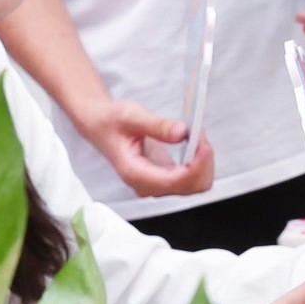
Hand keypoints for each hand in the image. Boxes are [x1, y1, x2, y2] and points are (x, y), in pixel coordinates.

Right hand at [70, 99, 201, 194]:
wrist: (100, 125)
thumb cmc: (111, 121)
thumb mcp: (131, 116)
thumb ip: (157, 125)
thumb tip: (182, 133)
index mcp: (134, 173)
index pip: (173, 182)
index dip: (195, 166)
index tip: (204, 145)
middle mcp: (146, 185)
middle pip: (190, 187)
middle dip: (202, 161)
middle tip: (199, 134)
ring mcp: (156, 184)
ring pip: (195, 184)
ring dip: (203, 161)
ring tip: (196, 136)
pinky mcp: (164, 177)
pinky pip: (191, 178)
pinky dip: (199, 161)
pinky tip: (194, 143)